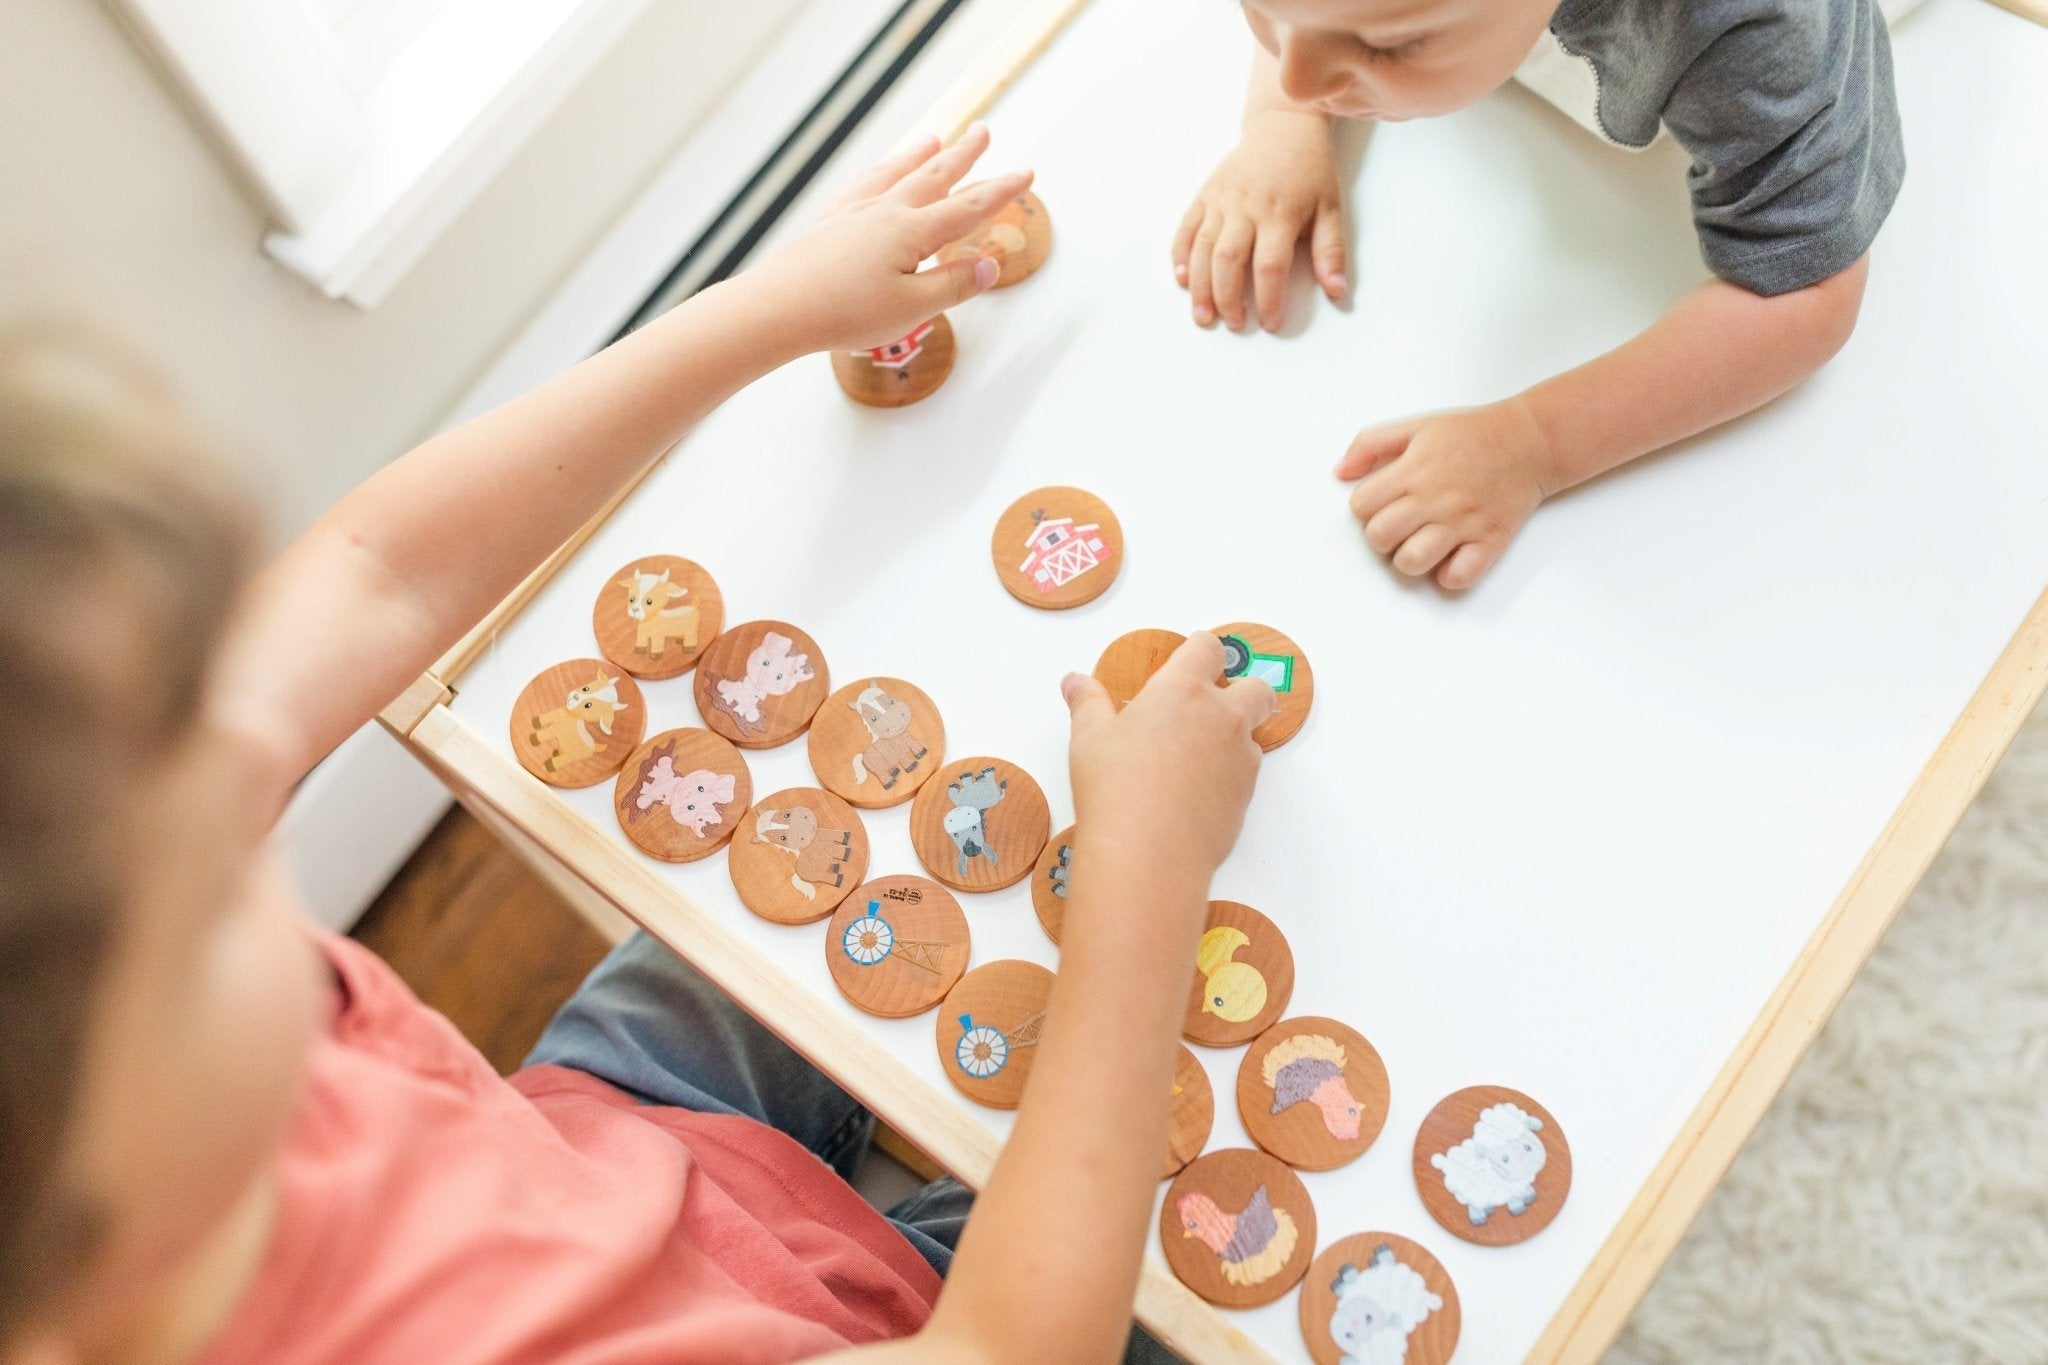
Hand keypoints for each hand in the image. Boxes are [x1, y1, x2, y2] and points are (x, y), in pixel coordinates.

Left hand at [743, 125, 1033, 354]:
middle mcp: (884, 212)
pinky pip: (858, 187)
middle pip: (933, 176)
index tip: (1024, 174)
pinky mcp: (828, 224)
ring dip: (919, 155)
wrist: (778, 307)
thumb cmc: (843, 312)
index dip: (1000, 191)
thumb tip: (988, 266)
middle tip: (983, 131)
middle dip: (963, 155)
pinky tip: (873, 174)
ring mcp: (853, 213)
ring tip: (935, 138)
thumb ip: (952, 284)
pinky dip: (874, 175)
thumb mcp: (913, 307)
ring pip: (895, 174)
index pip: (968, 208)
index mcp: (911, 232)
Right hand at [1060, 633, 1271, 882]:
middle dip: (1242, 691)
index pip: (1208, 649)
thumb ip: (1087, 702)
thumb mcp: (1089, 738)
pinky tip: (1196, 792)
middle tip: (1209, 709)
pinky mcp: (1248, 795)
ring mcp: (1241, 756)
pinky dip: (1230, 774)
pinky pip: (1247, 773)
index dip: (1201, 651)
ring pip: (1253, 733)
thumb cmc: (1115, 787)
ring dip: (1234, 736)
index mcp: (1183, 689)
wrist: (1149, 853)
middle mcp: (1222, 716)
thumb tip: (1075, 681)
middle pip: (1256, 687)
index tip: (1190, 660)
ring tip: (1194, 759)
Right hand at [1172, 110, 1346, 332]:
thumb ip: (1331, 251)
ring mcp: (1221, 200)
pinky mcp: (1205, 195)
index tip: (1271, 323)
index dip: (1269, 299)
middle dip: (1228, 298)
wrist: (1283, 128)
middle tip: (1234, 323)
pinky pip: (1186, 228)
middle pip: (1228, 260)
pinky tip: (1182, 279)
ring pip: (1202, 248)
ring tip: (1203, 315)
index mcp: (1280, 213)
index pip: (1270, 265)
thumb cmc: (1309, 172)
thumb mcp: (1331, 208)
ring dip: (1200, 286)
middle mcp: (1246, 207)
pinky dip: (1180, 255)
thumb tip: (1336, 290)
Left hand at [1338, 397, 1559, 589]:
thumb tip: (1340, 472)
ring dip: (1410, 559)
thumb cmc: (1472, 434)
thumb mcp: (1416, 426)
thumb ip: (1371, 443)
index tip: (1384, 502)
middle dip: (1382, 535)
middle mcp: (1434, 499)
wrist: (1530, 441)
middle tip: (1401, 525)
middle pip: (1378, 538)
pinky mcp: (1489, 542)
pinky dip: (1450, 574)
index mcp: (1413, 471)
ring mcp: (1462, 523)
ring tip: (1422, 544)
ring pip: (1411, 562)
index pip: (1360, 507)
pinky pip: (1458, 577)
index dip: (1366, 508)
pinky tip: (1452, 556)